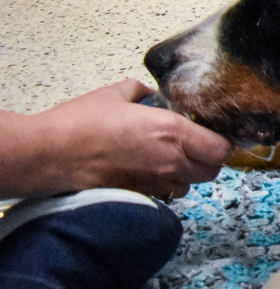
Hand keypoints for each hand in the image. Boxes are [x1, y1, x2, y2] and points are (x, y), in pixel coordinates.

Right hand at [0, 80, 231, 199]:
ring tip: (170, 160)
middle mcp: (169, 161)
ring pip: (188, 187)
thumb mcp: (116, 94)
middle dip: (208, 161)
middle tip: (196, 147)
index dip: (221, 144)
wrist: (48, 154)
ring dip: (186, 176)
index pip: (220, 150)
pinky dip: (164, 187)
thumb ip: (141, 92)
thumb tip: (148, 94)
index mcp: (172, 132)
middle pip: (211, 172)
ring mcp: (152, 182)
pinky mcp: (135, 196)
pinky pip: (163, 196)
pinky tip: (149, 172)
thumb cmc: (81, 122)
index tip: (213, 135)